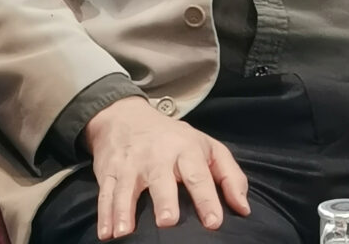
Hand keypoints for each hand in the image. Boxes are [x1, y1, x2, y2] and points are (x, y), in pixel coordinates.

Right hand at [83, 96, 249, 238]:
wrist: (127, 116)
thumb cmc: (175, 139)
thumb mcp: (207, 148)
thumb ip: (229, 176)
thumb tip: (244, 209)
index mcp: (186, 149)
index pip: (198, 174)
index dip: (206, 198)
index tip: (213, 222)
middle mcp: (158, 155)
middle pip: (161, 178)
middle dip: (165, 199)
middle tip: (168, 222)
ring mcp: (131, 163)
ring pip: (128, 187)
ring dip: (125, 209)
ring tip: (125, 233)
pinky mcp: (110, 172)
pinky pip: (106, 193)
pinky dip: (104, 214)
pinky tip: (106, 233)